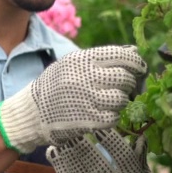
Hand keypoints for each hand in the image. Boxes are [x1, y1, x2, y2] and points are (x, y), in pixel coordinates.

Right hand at [0, 45, 146, 153]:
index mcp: (82, 60)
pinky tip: (104, 113)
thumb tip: (133, 52)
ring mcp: (87, 100)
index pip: (121, 56)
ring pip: (121, 98)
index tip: (139, 68)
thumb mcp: (74, 64)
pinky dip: (113, 116)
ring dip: (120, 101)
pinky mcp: (88, 120)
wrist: (32, 111)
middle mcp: (86, 78)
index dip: (136, 62)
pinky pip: (114, 117)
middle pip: (124, 78)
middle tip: (123, 87)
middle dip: (129, 83)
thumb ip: (102, 58)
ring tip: (110, 100)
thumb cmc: (56, 85)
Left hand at [47, 129, 152, 172]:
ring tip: (62, 138)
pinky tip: (55, 154)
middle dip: (85, 147)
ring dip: (70, 155)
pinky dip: (62, 168)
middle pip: (99, 166)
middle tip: (74, 129)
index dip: (112, 142)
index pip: (123, 158)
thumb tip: (140, 136)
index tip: (99, 127)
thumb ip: (140, 158)